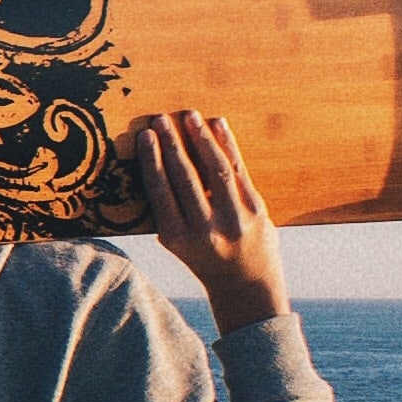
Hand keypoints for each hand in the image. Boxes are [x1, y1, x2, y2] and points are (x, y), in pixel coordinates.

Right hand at [132, 110, 290, 333]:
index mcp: (178, 238)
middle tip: (161, 119)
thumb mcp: (179, 243)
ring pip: (214, 169)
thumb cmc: (205, 259)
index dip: (152, 160)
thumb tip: (157, 161)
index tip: (145, 135)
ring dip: (200, 138)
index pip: (160, 190)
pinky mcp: (256, 209)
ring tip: (189, 116)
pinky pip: (239, 170)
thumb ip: (169, 209)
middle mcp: (205, 229)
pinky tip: (217, 125)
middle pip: (184, 176)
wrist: (247, 285)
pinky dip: (227, 144)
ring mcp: (234, 218)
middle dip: (172, 144)